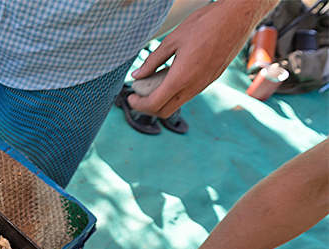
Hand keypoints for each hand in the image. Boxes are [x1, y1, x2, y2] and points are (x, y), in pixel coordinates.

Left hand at [128, 0, 276, 117]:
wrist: (238, 16)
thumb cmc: (205, 23)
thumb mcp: (172, 40)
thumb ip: (152, 60)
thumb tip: (137, 75)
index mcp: (182, 77)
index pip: (155, 104)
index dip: (138, 104)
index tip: (130, 97)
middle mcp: (195, 85)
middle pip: (165, 111)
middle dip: (148, 107)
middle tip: (138, 93)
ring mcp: (205, 84)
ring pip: (178, 103)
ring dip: (162, 99)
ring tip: (152, 82)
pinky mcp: (212, 79)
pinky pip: (189, 93)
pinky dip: (175, 92)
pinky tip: (170, 75)